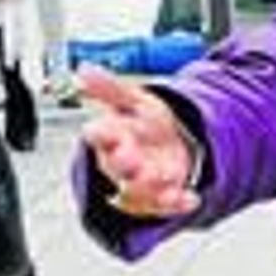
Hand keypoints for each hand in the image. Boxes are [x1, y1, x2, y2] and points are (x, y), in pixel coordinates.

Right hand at [77, 66, 199, 218]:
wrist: (173, 143)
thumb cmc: (147, 124)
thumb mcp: (133, 99)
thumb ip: (110, 88)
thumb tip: (84, 70)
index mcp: (112, 136)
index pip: (99, 135)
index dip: (99, 134)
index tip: (99, 130)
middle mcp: (123, 162)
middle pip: (117, 167)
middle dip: (123, 164)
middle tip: (131, 158)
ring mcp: (142, 181)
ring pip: (138, 190)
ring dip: (150, 186)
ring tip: (165, 177)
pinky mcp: (162, 196)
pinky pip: (167, 204)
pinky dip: (179, 203)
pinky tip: (191, 198)